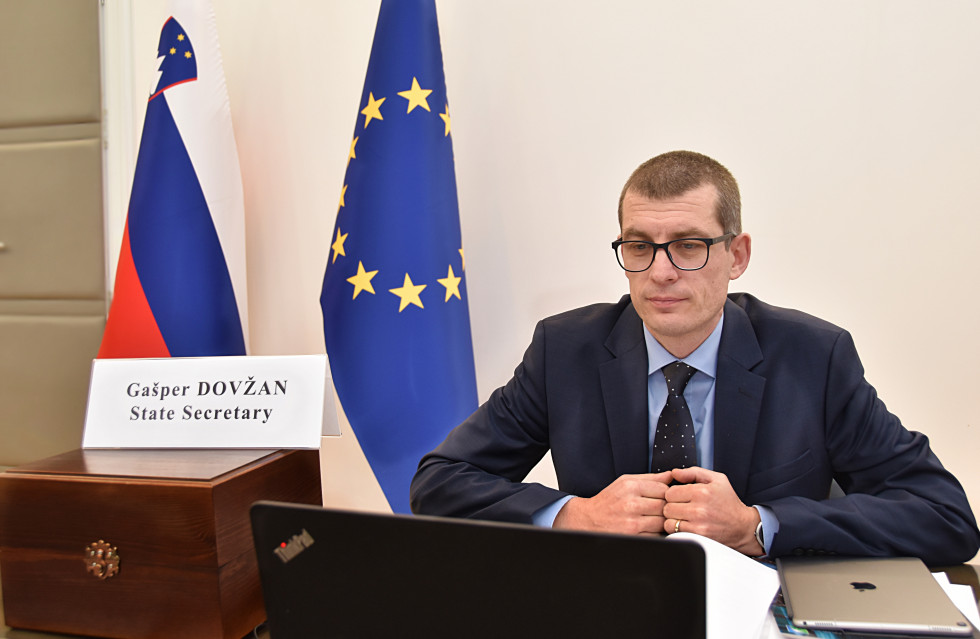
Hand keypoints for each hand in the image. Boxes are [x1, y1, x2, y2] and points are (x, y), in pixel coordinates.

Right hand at [553, 472, 672, 534]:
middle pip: (665, 505)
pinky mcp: (633, 538)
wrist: (589, 520)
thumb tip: (671, 475)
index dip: (667, 493)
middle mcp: (631, 504)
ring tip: (655, 518)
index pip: (664, 488)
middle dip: (666, 508)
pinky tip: (649, 528)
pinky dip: (656, 533)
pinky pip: (656, 535)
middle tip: (662, 509)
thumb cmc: (608, 500)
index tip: (664, 496)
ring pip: (662, 522)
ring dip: (662, 521)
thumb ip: (650, 478)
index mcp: (630, 487)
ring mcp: (632, 523)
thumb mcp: (625, 482)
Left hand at [662, 466, 763, 555]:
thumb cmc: (729, 502)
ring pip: (668, 520)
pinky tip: (686, 525)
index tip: (680, 497)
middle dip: (672, 506)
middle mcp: (699, 508)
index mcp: (702, 492)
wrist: (743, 527)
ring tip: (683, 517)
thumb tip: (674, 472)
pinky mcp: (698, 537)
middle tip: (682, 507)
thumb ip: (694, 472)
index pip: (670, 492)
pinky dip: (677, 529)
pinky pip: (674, 532)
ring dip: (673, 519)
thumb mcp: (717, 479)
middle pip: (667, 507)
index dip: (673, 494)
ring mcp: (698, 524)